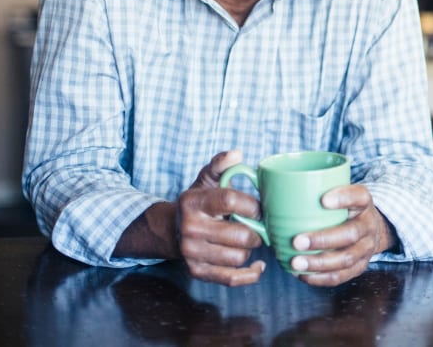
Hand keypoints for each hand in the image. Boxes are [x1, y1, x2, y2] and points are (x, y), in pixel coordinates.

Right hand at [177, 149, 265, 285]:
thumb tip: (237, 153)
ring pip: (238, 257)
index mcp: (193, 202)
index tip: (260, 207)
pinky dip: (249, 274)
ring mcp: (192, 253)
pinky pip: (231, 278)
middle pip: (239, 235)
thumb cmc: (199, 202)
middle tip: (257, 226)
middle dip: (256, 230)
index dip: (252, 205)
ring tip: (247, 240)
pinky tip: (256, 265)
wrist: (172, 230)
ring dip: (250, 249)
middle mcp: (190, 228)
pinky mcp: (197, 272)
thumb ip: (221, 164)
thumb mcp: (207, 179)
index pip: (230, 200)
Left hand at [288, 184, 396, 286]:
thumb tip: (269, 184)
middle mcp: (368, 224)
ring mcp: (366, 248)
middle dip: (322, 239)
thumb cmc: (345, 207)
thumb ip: (314, 188)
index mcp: (363, 201)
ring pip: (346, 258)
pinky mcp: (360, 266)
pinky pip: (342, 276)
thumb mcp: (340, 191)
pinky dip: (321, 278)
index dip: (343, 198)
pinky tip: (303, 274)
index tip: (323, 200)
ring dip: (319, 263)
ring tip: (296, 263)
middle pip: (350, 233)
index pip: (358, 196)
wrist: (370, 227)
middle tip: (297, 241)